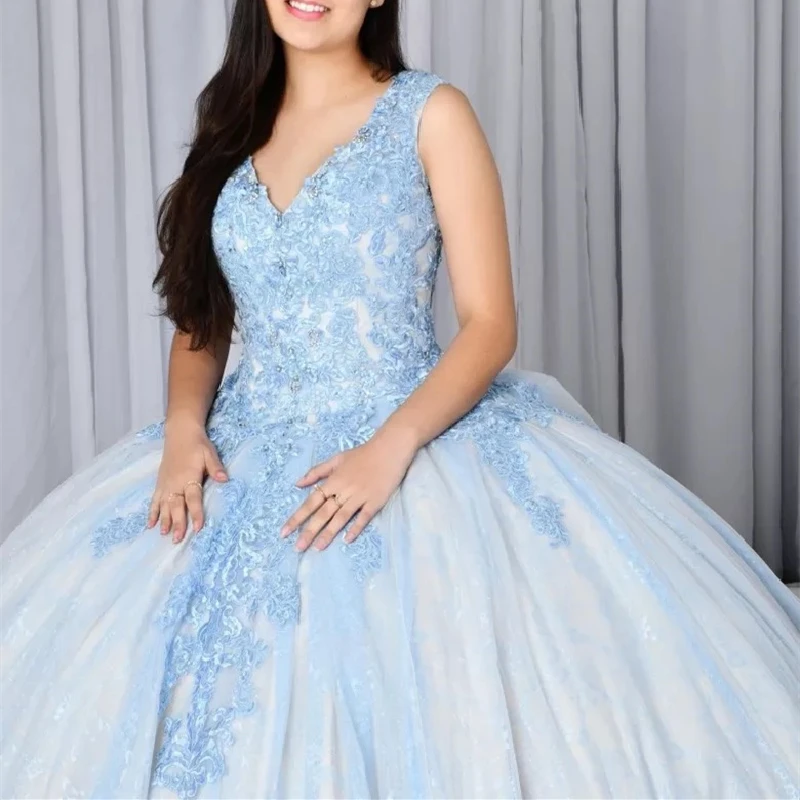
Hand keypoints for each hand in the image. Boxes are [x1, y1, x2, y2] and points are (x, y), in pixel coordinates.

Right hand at [147, 416, 227, 542]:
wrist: (180, 433)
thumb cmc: (197, 445)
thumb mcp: (209, 453)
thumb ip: (216, 467)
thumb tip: (225, 479)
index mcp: (189, 477)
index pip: (193, 499)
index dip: (196, 513)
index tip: (198, 528)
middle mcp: (175, 483)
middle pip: (176, 506)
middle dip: (177, 523)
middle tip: (178, 539)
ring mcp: (166, 484)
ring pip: (163, 505)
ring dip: (164, 520)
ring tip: (164, 534)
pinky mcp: (160, 483)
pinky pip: (154, 499)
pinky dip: (152, 512)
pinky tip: (150, 524)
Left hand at [280, 425, 417, 551]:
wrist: (390, 448)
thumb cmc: (363, 454)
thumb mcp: (336, 459)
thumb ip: (317, 472)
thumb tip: (298, 483)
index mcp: (333, 481)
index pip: (311, 502)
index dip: (297, 517)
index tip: (284, 532)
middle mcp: (343, 490)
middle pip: (323, 513)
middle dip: (309, 531)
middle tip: (297, 548)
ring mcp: (360, 496)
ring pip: (341, 517)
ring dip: (328, 533)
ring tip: (317, 548)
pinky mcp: (375, 501)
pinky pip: (364, 517)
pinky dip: (356, 527)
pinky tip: (347, 540)